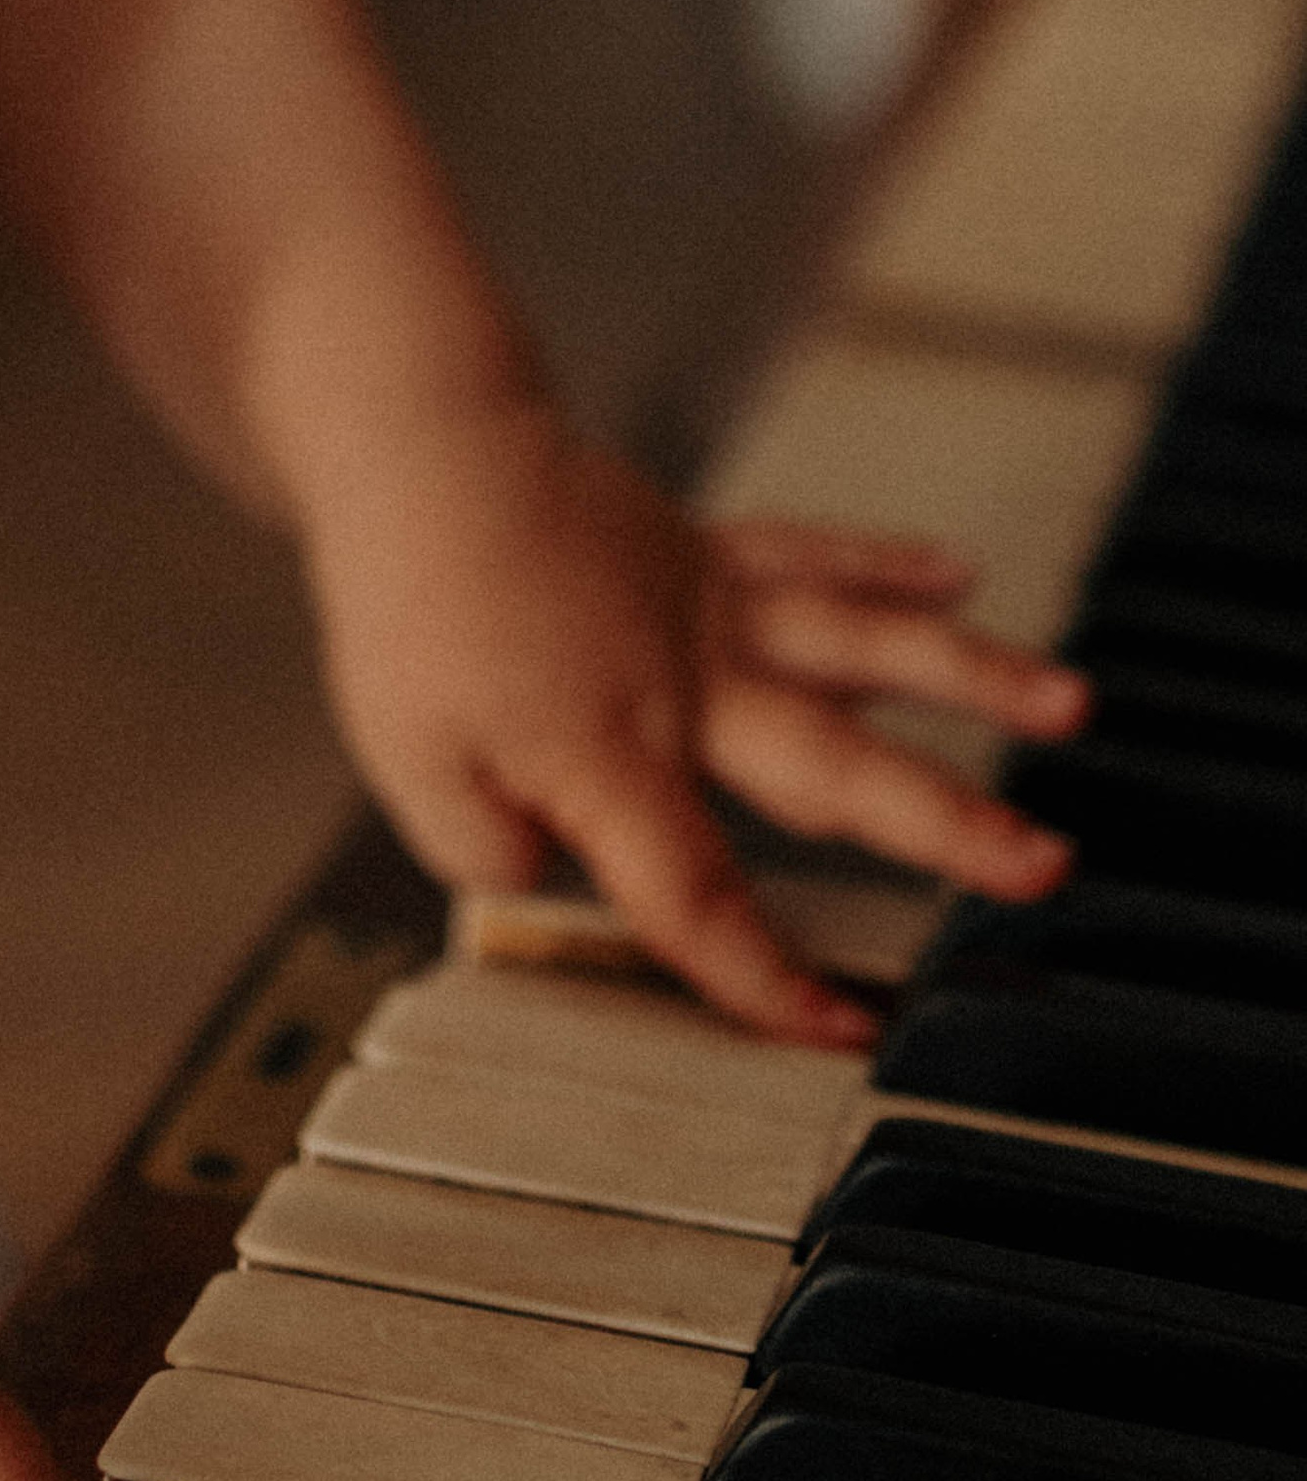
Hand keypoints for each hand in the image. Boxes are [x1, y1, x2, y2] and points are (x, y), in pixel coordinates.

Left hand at [304, 396, 1087, 1044]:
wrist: (418, 451)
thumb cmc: (409, 608)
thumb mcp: (409, 759)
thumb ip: (484, 845)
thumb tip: (549, 876)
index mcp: (613, 751)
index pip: (695, 889)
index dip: (760, 973)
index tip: (835, 1029)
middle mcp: (688, 681)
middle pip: (834, 767)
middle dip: (947, 825)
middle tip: (1042, 866)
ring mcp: (707, 607)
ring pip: (858, 646)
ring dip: (971, 674)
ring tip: (1070, 704)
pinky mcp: (703, 551)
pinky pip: (810, 556)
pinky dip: (885, 564)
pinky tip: (959, 576)